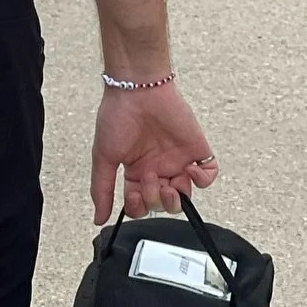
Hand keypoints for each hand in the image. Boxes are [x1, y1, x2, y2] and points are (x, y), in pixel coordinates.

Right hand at [91, 84, 218, 223]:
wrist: (137, 88)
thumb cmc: (117, 115)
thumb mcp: (104, 156)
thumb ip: (102, 189)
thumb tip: (99, 218)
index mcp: (136, 171)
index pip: (142, 204)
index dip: (139, 207)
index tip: (133, 197)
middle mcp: (158, 168)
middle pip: (163, 203)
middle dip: (156, 200)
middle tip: (149, 180)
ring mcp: (178, 160)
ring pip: (185, 195)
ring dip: (177, 198)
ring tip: (168, 185)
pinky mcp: (195, 149)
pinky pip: (208, 175)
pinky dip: (202, 180)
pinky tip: (188, 170)